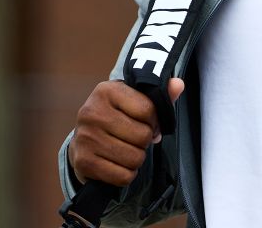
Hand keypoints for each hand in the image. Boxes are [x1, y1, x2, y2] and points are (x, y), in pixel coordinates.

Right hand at [69, 78, 184, 186]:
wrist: (82, 140)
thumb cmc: (115, 117)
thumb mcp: (133, 100)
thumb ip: (158, 94)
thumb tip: (179, 84)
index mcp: (106, 90)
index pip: (148, 109)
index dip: (154, 120)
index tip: (146, 122)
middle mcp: (92, 112)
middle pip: (142, 136)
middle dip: (145, 141)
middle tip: (135, 139)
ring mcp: (86, 137)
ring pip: (135, 158)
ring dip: (137, 159)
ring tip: (127, 150)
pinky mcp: (84, 161)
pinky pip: (123, 176)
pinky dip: (127, 174)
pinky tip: (118, 164)